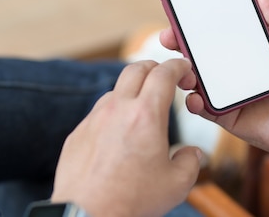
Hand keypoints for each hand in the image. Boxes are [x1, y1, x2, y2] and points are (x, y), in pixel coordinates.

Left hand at [51, 59, 201, 216]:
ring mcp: (93, 120)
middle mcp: (117, 110)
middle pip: (136, 69)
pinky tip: (118, 137)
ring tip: (142, 112)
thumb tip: (191, 154)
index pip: (164, 74)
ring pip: (114, 91)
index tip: (184, 69)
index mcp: (145, 115)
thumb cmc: (130, 201)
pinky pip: (97, 115)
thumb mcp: (177, 184)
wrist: (87, 216)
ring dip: (131, 93)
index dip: (177, 66)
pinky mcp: (77, 134)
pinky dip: (112, 116)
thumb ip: (190, 162)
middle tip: (165, 78)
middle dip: (154, 68)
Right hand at [160, 0, 268, 160]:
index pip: (220, 26)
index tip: (184, 8)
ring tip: (183, 71)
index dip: (200, 17)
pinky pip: (201, 107)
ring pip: (194, 77)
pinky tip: (194, 97)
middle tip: (168, 37)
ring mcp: (227, 89)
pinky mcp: (224, 114)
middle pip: (198, 50)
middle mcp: (233, 64)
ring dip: (182, 71)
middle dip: (178, 41)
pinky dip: (193, 102)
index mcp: (250, 44)